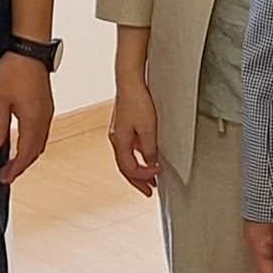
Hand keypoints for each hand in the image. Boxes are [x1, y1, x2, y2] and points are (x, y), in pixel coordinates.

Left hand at [0, 51, 54, 185]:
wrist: (30, 47)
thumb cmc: (14, 69)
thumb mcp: (0, 97)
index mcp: (34, 120)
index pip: (25, 153)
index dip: (15, 168)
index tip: (3, 178)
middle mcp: (44, 118)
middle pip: (35, 150)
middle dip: (22, 165)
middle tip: (7, 174)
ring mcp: (46, 110)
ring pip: (39, 141)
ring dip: (28, 154)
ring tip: (14, 162)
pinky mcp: (45, 103)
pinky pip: (40, 130)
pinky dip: (32, 141)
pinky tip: (22, 139)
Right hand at [108, 78, 162, 197]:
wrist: (130, 81)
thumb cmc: (136, 101)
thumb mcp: (148, 128)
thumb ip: (150, 148)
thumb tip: (151, 163)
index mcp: (119, 141)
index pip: (129, 168)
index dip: (143, 177)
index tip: (157, 178)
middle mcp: (116, 139)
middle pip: (125, 167)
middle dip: (138, 180)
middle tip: (149, 191)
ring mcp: (119, 132)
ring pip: (127, 158)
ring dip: (139, 169)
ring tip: (150, 176)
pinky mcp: (124, 126)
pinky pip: (129, 148)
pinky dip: (138, 156)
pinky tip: (146, 156)